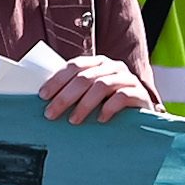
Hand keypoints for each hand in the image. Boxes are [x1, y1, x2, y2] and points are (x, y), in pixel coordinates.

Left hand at [36, 53, 153, 123]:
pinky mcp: (140, 93)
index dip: (57, 80)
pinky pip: (122, 97)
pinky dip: (108, 108)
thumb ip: (75, 90)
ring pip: (101, 86)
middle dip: (64, 96)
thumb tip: (45, 98)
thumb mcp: (92, 94)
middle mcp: (113, 67)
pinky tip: (100, 119)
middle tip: (51, 113)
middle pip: (84, 77)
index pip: (74, 66)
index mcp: (99, 62)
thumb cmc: (110, 104)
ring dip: (84, 105)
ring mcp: (127, 79)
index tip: (43, 96)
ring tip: (73, 121)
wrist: (142, 115)